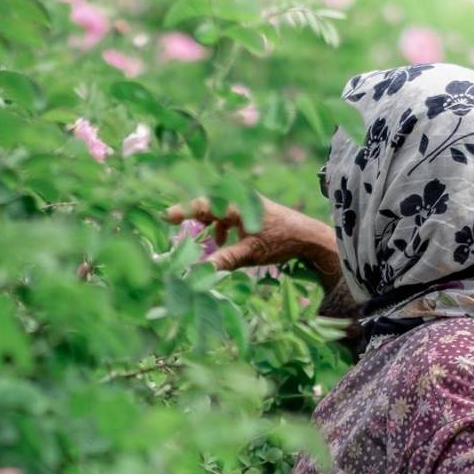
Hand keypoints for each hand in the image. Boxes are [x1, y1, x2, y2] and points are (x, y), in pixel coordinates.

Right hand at [167, 196, 339, 284]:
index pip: (203, 206)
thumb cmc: (281, 241)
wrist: (308, 236)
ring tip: (203, 241)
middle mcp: (239, 200)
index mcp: (236, 205)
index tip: (165, 217)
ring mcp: (246, 205)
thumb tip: (200, 273)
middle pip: (208, 205)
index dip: (183, 211)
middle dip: (192, 214)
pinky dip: (220, 228)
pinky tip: (223, 242)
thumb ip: (224, 261)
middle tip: (173, 221)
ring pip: (217, 211)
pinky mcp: (251, 212)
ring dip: (208, 224)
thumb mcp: (250, 254)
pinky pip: (227, 215)